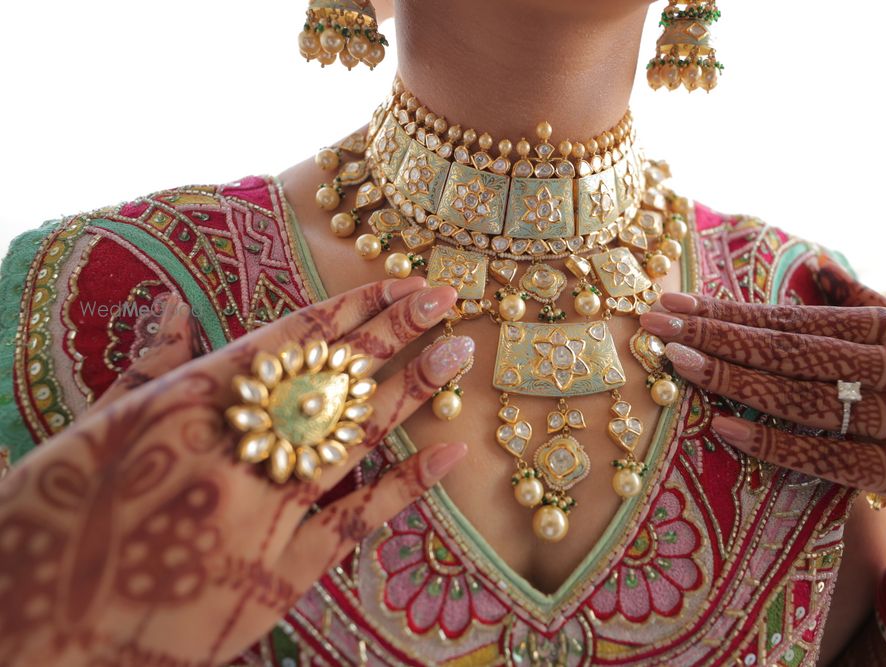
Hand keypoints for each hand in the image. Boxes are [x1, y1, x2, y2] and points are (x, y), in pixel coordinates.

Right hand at [0, 278, 472, 665]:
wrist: (45, 641)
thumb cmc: (55, 531)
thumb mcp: (93, 434)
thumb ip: (147, 368)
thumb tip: (169, 304)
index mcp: (188, 405)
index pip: (293, 340)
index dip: (355, 308)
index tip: (401, 282)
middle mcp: (237, 448)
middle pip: (334, 379)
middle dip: (395, 335)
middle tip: (446, 300)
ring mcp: (265, 513)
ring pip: (354, 437)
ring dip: (411, 391)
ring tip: (458, 353)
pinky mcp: (281, 575)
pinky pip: (357, 520)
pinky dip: (407, 484)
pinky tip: (450, 451)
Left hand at [639, 256, 885, 540]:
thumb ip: (867, 306)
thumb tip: (812, 265)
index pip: (798, 320)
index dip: (731, 312)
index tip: (676, 302)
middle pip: (792, 351)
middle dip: (716, 336)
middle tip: (655, 324)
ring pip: (805, 399)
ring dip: (734, 380)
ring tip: (677, 363)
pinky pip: (832, 457)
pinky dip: (776, 442)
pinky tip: (727, 427)